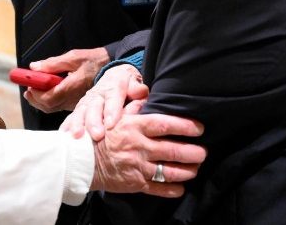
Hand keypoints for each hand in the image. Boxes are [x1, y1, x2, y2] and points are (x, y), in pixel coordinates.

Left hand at [23, 47, 109, 112]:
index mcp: (72, 87)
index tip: (29, 84)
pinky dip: (49, 100)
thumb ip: (53, 63)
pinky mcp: (76, 104)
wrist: (111, 67)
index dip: (35, 93)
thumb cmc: (93, 61)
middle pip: (48, 106)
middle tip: (28, 87)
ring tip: (34, 88)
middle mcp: (73, 99)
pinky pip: (59, 107)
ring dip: (40, 100)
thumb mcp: (73, 57)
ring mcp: (75, 103)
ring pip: (52, 108)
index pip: (48, 98)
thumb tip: (34, 67)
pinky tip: (47, 90)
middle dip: (34, 98)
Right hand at [60, 64, 146, 140]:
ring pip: (80, 112)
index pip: (112, 97)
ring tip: (77, 136)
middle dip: (94, 122)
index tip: (111, 124)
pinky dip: (67, 126)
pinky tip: (64, 135)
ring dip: (78, 124)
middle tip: (97, 135)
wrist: (114, 76)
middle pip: (94, 107)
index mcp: (114, 86)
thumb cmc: (126, 84)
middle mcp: (98, 94)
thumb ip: (137, 89)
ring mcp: (87, 101)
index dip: (111, 110)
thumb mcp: (134, 82)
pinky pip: (72, 117)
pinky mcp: (80, 108)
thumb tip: (138, 91)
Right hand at [90, 100, 205, 197]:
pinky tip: (181, 187)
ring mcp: (137, 166)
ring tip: (196, 168)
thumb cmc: (100, 135)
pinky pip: (158, 188)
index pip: (165, 124)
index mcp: (134, 127)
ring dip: (187, 171)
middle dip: (192, 152)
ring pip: (169, 171)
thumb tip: (147, 96)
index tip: (199, 128)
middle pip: (172, 149)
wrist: (81, 160)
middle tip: (203, 152)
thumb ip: (133, 107)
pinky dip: (172, 189)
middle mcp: (138, 147)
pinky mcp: (135, 183)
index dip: (185, 126)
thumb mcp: (116, 116)